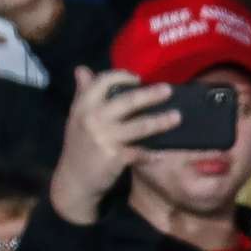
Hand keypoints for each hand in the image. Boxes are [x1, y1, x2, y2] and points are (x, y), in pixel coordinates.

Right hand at [48, 69, 178, 223]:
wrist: (74, 180)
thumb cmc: (79, 146)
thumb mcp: (77, 118)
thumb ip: (83, 94)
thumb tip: (82, 69)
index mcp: (82, 106)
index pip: (102, 82)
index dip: (122, 76)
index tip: (138, 78)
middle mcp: (92, 118)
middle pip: (127, 101)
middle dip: (151, 95)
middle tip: (169, 90)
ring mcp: (103, 138)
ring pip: (139, 126)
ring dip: (161, 121)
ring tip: (177, 117)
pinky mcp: (114, 157)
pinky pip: (141, 152)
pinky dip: (153, 153)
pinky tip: (163, 153)